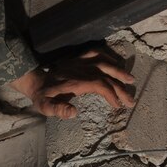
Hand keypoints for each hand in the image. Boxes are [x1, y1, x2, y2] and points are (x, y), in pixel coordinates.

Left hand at [10, 49, 134, 118]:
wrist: (35, 81)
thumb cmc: (42, 96)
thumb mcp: (46, 106)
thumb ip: (59, 110)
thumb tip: (74, 112)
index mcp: (75, 81)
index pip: (99, 85)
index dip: (111, 94)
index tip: (117, 105)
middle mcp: (80, 69)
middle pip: (105, 75)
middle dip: (120, 88)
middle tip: (130, 101)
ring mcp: (80, 62)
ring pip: (103, 63)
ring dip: (118, 70)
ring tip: (131, 80)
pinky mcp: (78, 58)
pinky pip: (96, 53)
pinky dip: (108, 57)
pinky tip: (116, 64)